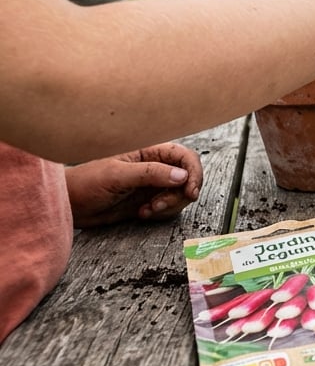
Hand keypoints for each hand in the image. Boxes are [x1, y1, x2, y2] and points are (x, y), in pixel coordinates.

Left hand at [64, 143, 202, 226]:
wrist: (69, 206)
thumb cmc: (85, 183)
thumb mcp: (117, 175)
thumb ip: (150, 173)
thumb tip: (182, 176)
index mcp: (148, 152)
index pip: (184, 156)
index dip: (193, 172)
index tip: (190, 191)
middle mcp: (155, 167)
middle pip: (187, 178)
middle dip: (178, 195)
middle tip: (159, 205)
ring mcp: (153, 185)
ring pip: (180, 195)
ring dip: (168, 206)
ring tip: (146, 210)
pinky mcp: (149, 201)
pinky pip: (169, 208)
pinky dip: (160, 214)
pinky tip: (141, 214)